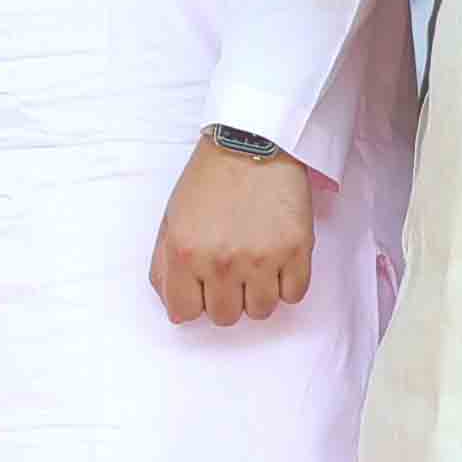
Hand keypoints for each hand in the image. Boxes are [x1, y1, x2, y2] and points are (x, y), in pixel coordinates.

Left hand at [149, 136, 313, 326]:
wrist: (251, 143)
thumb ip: (164, 265)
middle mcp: (221, 262)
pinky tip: (277, 259)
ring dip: (257, 293)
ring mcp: (261, 259)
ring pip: (261, 311)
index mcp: (184, 252)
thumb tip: (173, 306)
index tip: (200, 287)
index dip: (192, 301)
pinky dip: (286, 284)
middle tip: (229, 270)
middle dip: (225, 298)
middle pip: (224, 317)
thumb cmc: (208, 181)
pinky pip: (294, 296)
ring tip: (254, 263)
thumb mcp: (171, 219)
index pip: (183, 313)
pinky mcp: (296, 251)